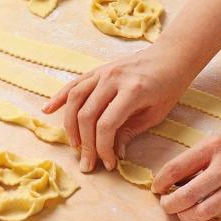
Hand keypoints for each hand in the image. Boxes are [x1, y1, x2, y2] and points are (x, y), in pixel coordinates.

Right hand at [42, 46, 194, 172]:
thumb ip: (131, 131)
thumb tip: (114, 153)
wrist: (171, 57)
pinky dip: (60, 97)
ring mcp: (103, 72)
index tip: (108, 163)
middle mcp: (113, 79)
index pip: (106, 125)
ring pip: (75, 99)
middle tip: (88, 162)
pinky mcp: (98, 69)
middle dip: (85, 143)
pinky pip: (74, 84)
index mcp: (132, 91)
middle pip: (87, 115)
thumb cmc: (168, 87)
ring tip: (75, 145)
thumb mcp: (155, 114)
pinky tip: (48, 110)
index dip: (103, 148)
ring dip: (70, 125)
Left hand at [151, 124, 220, 220]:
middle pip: (187, 195)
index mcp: (215, 147)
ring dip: (187, 217)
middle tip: (167, 204)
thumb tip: (174, 177)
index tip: (157, 188)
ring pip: (203, 213)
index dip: (160, 181)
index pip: (177, 168)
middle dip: (169, 204)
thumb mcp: (220, 137)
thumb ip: (198, 155)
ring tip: (184, 212)